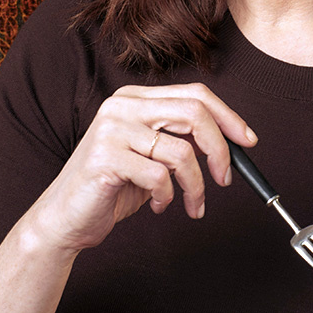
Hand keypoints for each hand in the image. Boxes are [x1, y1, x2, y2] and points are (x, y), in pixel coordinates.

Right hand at [27, 82, 256, 255]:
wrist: (65, 218)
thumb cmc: (112, 189)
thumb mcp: (152, 158)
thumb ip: (181, 142)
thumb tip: (232, 144)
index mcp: (134, 99)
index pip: (195, 94)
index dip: (228, 117)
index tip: (247, 142)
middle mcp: (122, 106)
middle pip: (194, 113)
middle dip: (221, 150)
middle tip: (227, 179)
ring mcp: (112, 130)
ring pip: (182, 152)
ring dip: (196, 186)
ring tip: (192, 204)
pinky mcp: (105, 158)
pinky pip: (160, 177)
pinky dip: (168, 198)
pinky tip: (160, 207)